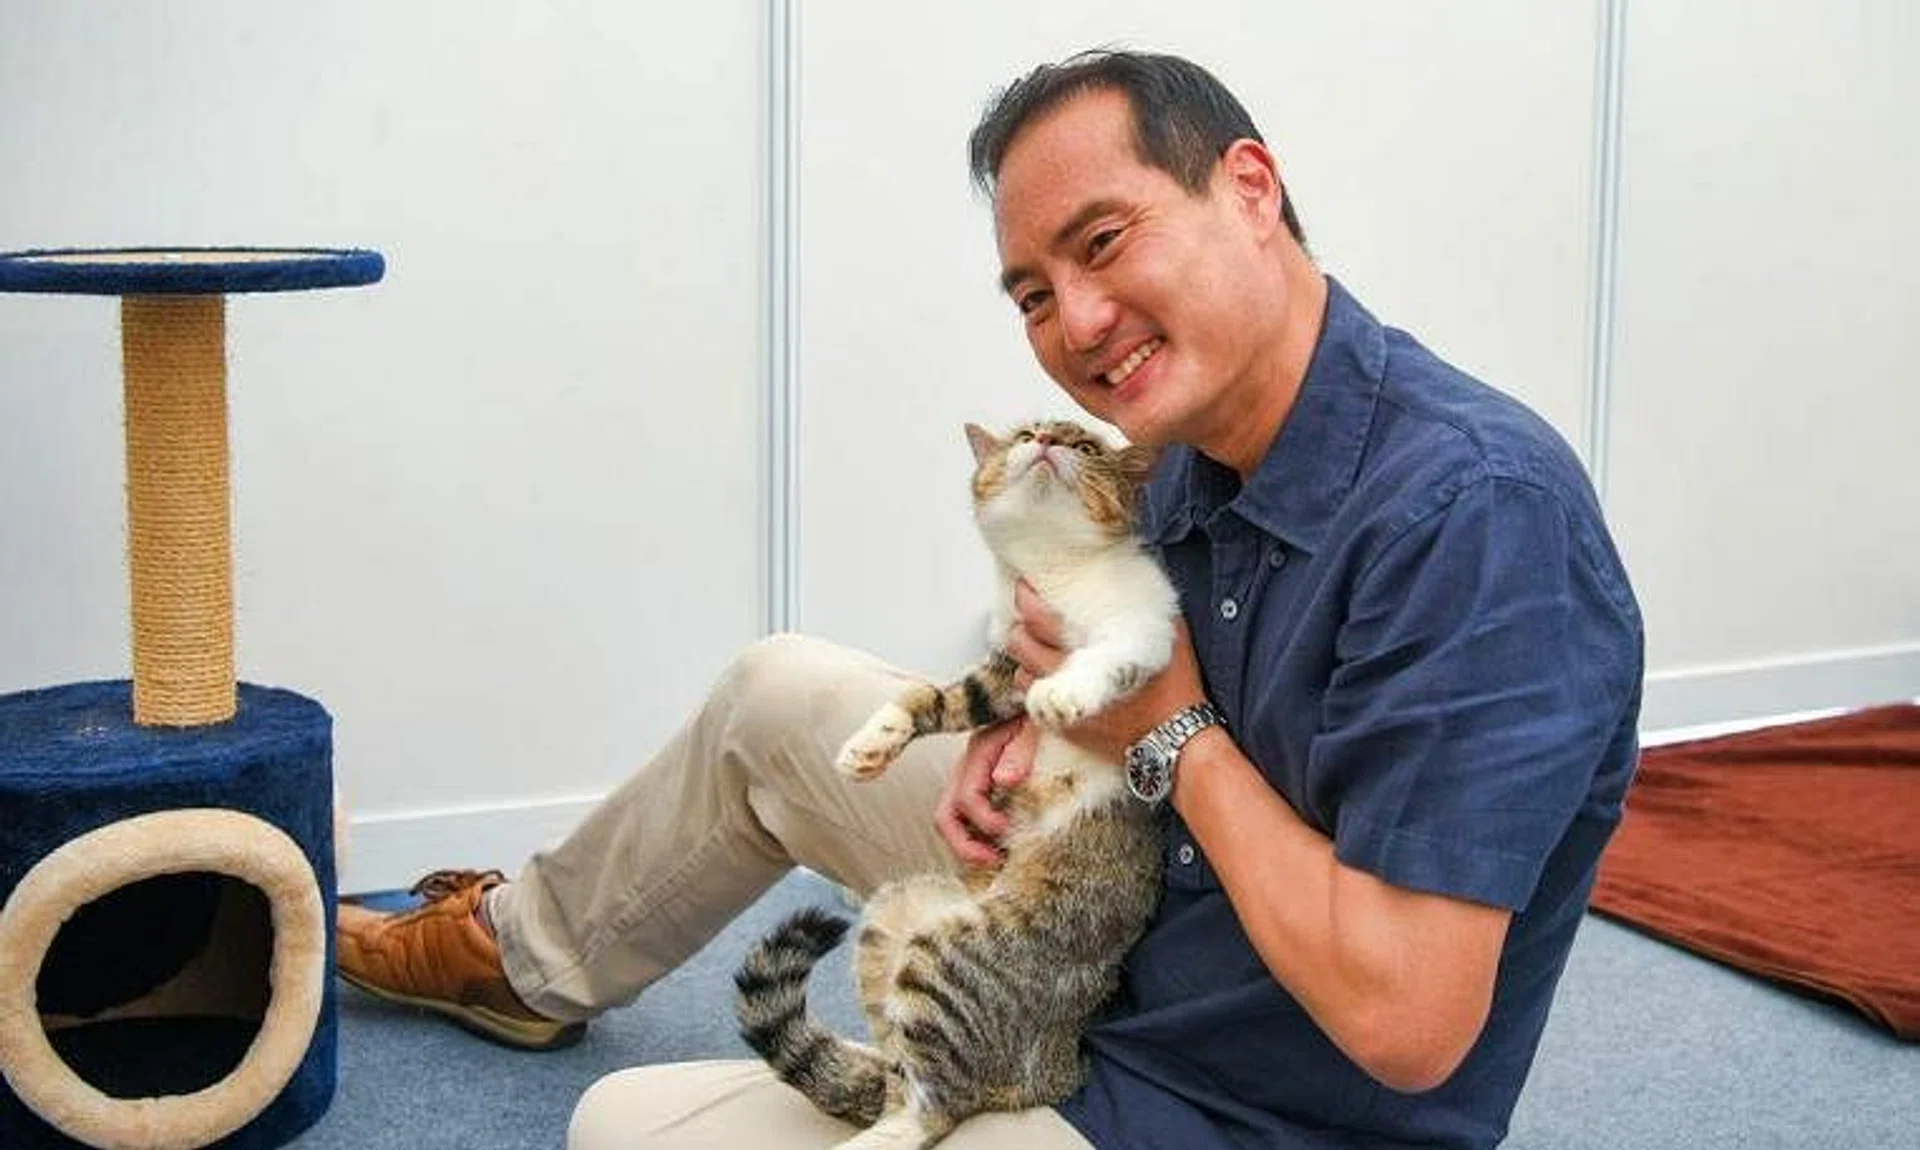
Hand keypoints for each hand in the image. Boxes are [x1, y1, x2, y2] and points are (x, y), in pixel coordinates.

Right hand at [935, 719, 1037, 866]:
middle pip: (945, 815)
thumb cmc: (1038, 718)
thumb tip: (1004, 780)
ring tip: (996, 859)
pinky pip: (966, 819)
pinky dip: (977, 838)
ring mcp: (969, 779)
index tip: (1007, 829)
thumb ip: (1020, 752)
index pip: (967, 797)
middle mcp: (967, 768)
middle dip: (963, 845)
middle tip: (992, 860)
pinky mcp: (979, 787)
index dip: (984, 820)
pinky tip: (1000, 846)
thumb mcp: (1034, 728)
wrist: (1038, 705)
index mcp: (979, 752)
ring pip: (951, 821)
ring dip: (969, 846)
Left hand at [1004, 580, 1209, 762]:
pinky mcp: (1064, 725)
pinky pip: (1032, 700)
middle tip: (1026, 616)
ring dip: (1025, 659)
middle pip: (1022, 644)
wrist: (1173, 738)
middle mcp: (1069, 675)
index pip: (1041, 618)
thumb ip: (1147, 608)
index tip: (1026, 587)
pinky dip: (1034, 685)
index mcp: (1091, 648)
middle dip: (1020, 627)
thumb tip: (1134, 582)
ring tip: (1035, 647)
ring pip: (1021, 673)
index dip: (1027, 599)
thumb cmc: (1174, 686)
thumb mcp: (1170, 636)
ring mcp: (1064, 702)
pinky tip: (1045, 676)